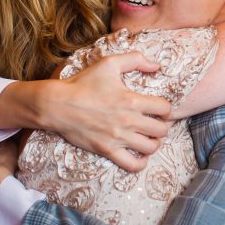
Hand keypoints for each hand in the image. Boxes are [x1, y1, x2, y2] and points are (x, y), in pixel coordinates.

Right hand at [43, 51, 170, 171]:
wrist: (58, 105)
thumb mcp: (109, 63)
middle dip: (162, 126)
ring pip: (151, 148)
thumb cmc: (83, 83)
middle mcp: (128, 120)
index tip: (160, 108)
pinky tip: (139, 154)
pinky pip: (133, 165)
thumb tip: (157, 65)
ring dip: (154, 143)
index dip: (166, 108)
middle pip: (162, 130)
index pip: (164, 108)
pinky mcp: (107, 150)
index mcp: (131, 100)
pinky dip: (141, 162)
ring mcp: (118, 137)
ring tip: (148, 137)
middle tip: (155, 123)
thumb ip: (135, 59)